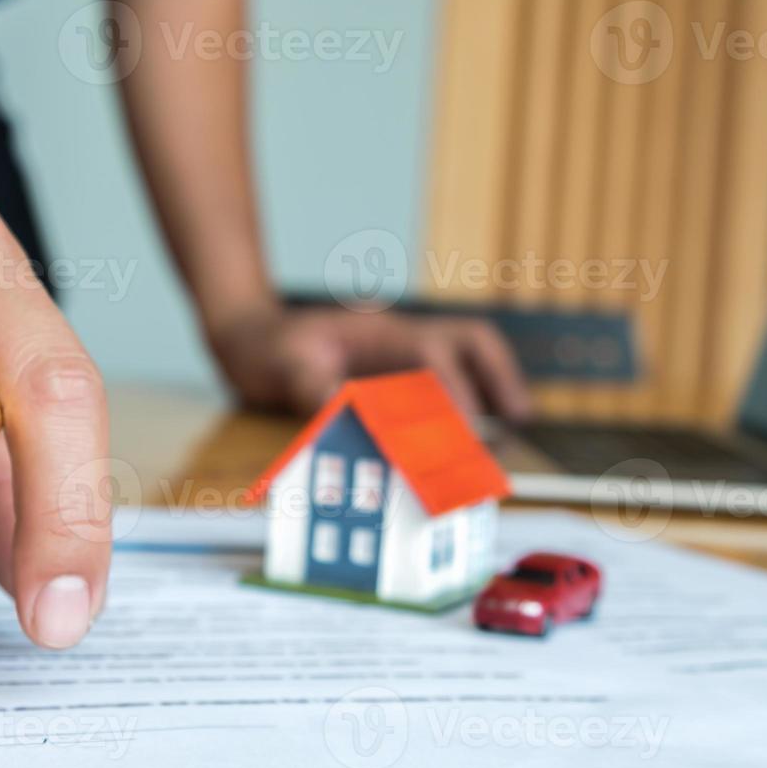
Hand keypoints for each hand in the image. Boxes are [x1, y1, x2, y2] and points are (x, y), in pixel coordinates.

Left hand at [208, 304, 533, 419]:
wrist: (247, 336)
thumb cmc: (265, 348)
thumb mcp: (281, 366)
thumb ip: (310, 386)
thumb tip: (341, 410)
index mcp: (378, 333)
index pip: (432, 356)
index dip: (453, 392)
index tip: (464, 431)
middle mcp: (398, 338)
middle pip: (468, 341)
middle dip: (498, 375)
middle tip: (519, 417)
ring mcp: (398, 353)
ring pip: (463, 356)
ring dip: (491, 385)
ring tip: (512, 426)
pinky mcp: (393, 371)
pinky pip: (441, 379)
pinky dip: (464, 399)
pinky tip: (468, 434)